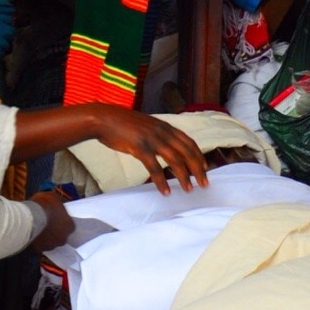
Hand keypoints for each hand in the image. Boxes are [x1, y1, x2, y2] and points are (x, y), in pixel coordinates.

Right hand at [30, 191, 74, 249]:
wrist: (30, 218)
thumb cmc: (44, 206)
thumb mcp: (52, 197)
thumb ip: (55, 203)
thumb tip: (54, 203)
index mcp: (70, 226)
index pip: (69, 224)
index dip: (61, 220)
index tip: (55, 216)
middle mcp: (63, 239)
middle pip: (60, 235)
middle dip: (54, 230)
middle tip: (45, 222)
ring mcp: (52, 246)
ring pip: (49, 241)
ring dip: (45, 236)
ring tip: (36, 228)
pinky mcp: (40, 250)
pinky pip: (39, 245)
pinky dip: (36, 240)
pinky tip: (30, 233)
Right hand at [92, 108, 208, 194]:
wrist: (103, 118)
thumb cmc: (122, 123)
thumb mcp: (146, 125)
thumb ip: (157, 134)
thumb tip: (166, 146)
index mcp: (165, 126)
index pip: (189, 141)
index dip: (199, 155)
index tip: (206, 168)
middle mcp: (162, 132)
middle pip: (187, 152)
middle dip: (198, 169)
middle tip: (204, 183)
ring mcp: (152, 139)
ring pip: (175, 160)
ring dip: (184, 176)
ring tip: (189, 189)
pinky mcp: (140, 148)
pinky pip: (155, 167)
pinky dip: (162, 181)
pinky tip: (166, 191)